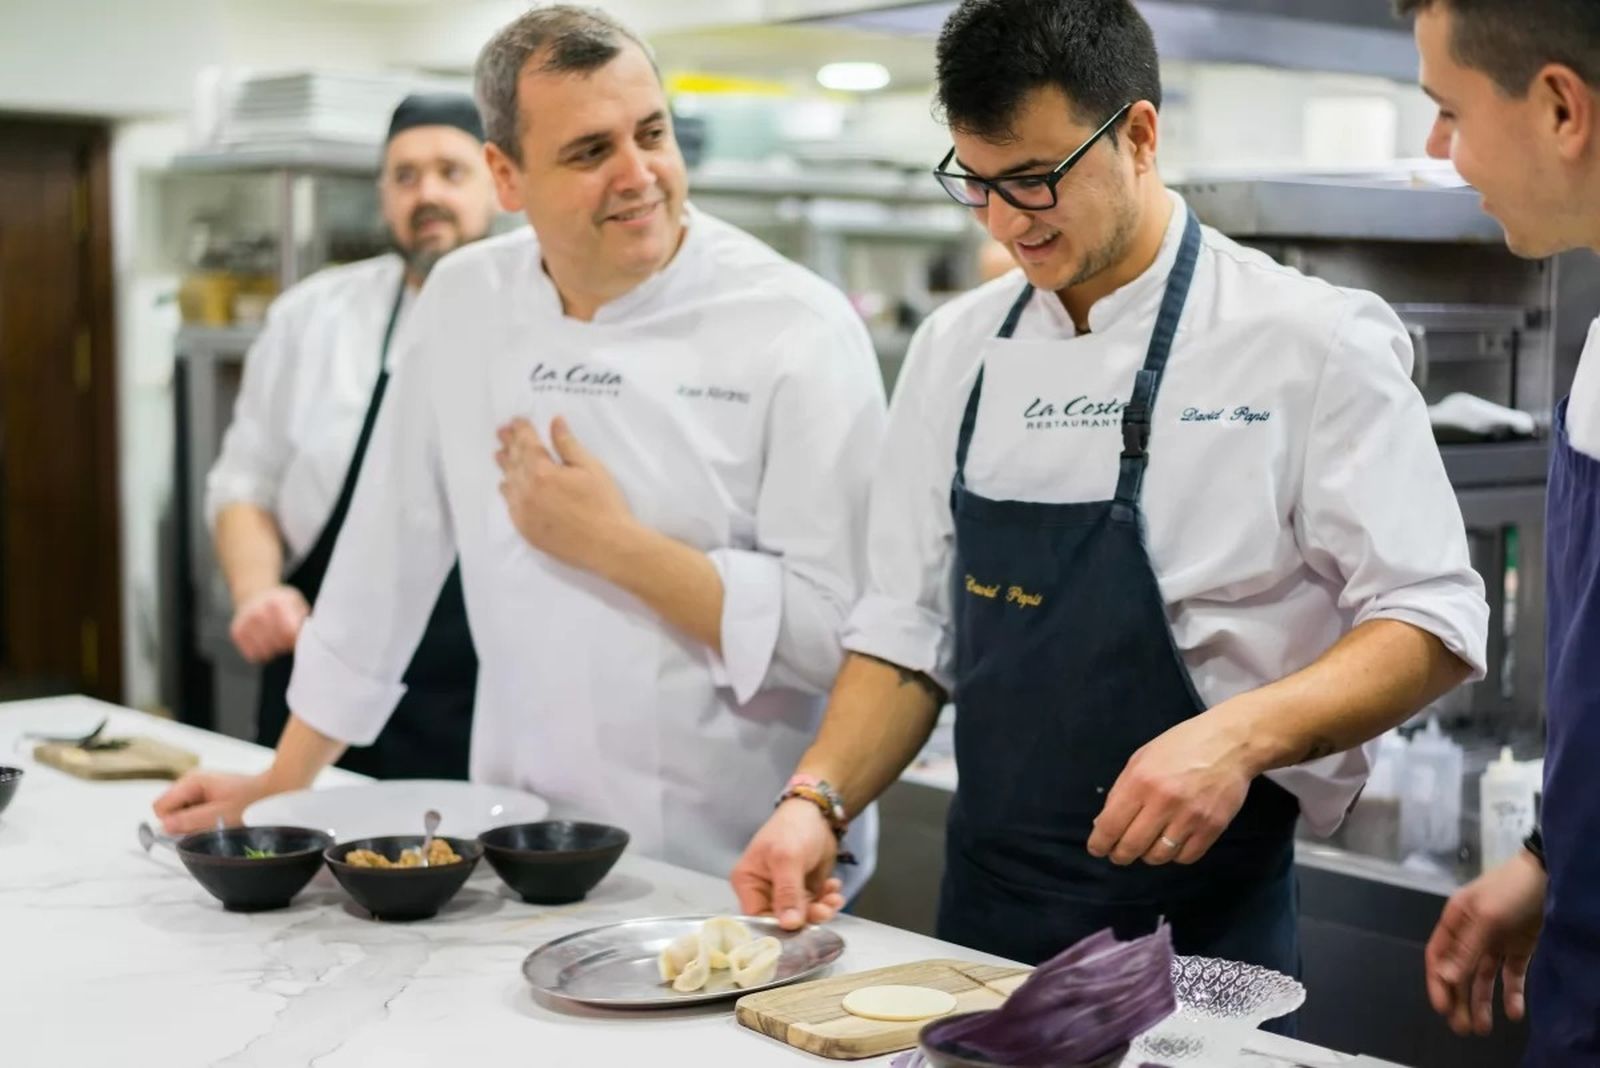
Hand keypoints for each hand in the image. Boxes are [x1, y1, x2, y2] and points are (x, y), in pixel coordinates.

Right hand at [152, 770, 275, 835]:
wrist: (275, 791)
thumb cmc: (251, 801)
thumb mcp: (219, 816)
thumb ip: (190, 821)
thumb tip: (163, 827)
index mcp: (191, 782)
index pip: (160, 807)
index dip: (171, 822)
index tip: (190, 830)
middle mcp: (191, 782)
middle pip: (169, 810)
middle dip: (183, 823)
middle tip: (208, 826)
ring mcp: (198, 789)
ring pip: (181, 814)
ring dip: (194, 823)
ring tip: (218, 821)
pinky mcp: (207, 796)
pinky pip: (193, 813)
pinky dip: (203, 820)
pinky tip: (220, 819)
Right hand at [229, 585, 309, 663]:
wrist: (254, 595)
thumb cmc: (281, 602)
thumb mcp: (296, 602)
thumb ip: (304, 618)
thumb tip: (311, 635)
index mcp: (277, 604)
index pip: (289, 633)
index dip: (294, 639)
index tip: (295, 636)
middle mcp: (258, 613)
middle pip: (278, 645)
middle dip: (285, 645)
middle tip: (285, 637)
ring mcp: (245, 623)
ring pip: (265, 653)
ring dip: (273, 651)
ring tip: (275, 639)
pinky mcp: (236, 633)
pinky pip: (253, 655)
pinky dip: (261, 652)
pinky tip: (264, 641)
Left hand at [495, 417, 636, 574]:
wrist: (607, 546)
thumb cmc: (604, 504)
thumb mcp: (590, 468)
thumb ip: (568, 444)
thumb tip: (554, 422)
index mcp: (542, 472)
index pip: (527, 444)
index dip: (522, 430)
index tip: (517, 420)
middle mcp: (526, 491)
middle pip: (514, 462)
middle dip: (509, 445)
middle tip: (501, 432)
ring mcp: (523, 513)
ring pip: (509, 483)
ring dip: (505, 467)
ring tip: (499, 455)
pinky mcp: (526, 530)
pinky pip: (510, 506)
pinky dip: (508, 492)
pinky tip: (506, 486)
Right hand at [731, 799, 846, 929]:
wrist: (818, 812)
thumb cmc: (793, 829)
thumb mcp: (787, 859)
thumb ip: (787, 893)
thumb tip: (789, 925)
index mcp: (748, 882)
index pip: (756, 917)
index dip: (777, 928)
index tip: (799, 931)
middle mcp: (764, 891)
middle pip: (781, 920)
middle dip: (806, 918)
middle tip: (825, 910)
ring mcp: (785, 892)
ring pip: (802, 916)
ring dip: (821, 910)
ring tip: (834, 898)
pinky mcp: (804, 890)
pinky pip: (815, 906)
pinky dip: (827, 900)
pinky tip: (834, 887)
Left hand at [1087, 706, 1256, 866]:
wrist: (1230, 743)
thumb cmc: (1181, 746)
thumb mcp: (1141, 759)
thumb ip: (1120, 792)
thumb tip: (1103, 825)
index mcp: (1140, 781)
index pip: (1111, 825)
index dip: (1100, 844)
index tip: (1098, 849)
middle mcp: (1163, 802)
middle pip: (1132, 846)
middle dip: (1120, 855)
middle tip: (1120, 854)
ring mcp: (1190, 817)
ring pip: (1159, 856)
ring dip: (1149, 855)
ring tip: (1149, 844)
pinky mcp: (1213, 828)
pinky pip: (1186, 857)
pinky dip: (1175, 855)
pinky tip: (1173, 843)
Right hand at [1425, 851, 1545, 1035]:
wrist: (1549, 876)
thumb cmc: (1510, 892)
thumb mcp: (1487, 918)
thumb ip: (1466, 949)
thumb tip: (1445, 978)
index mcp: (1455, 921)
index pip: (1438, 957)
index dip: (1437, 983)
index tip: (1443, 1009)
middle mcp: (1470, 933)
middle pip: (1459, 972)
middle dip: (1459, 1000)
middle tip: (1463, 1029)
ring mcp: (1494, 941)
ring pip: (1482, 977)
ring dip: (1481, 1002)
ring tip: (1483, 1029)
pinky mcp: (1518, 947)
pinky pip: (1510, 975)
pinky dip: (1511, 993)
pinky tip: (1514, 1013)